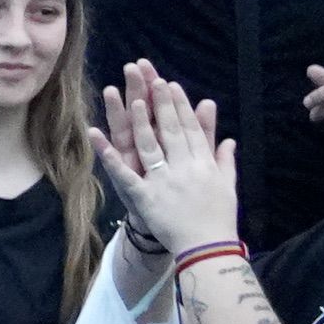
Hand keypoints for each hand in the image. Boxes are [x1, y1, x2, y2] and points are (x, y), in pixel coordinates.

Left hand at [90, 62, 241, 255]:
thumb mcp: (226, 184)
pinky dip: (108, 155)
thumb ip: (224, 158)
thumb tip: (228, 137)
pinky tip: (94, 135)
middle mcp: (184, 167)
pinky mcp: (144, 197)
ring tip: (129, 98)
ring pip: (148, 145)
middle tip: (149, 75)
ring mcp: (163, 181)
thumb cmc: (217, 217)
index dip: (179, 105)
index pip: (189, 127)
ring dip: (138, 121)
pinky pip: (123, 174)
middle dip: (158, 101)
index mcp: (203, 163)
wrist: (207, 248)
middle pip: (168, 129)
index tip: (170, 83)